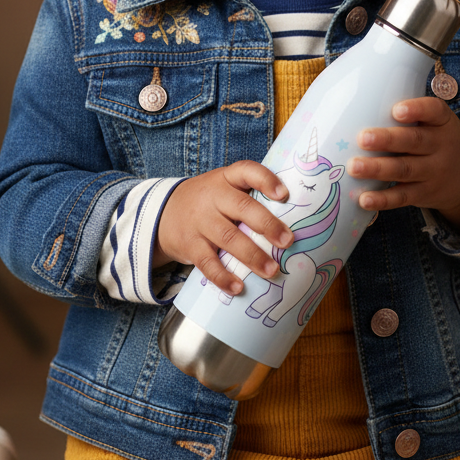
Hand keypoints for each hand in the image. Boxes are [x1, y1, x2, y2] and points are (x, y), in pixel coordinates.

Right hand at [155, 161, 293, 295]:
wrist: (164, 212)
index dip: (266, 181)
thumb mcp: (224, 187)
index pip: (247, 172)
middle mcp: (213, 197)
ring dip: (252, 256)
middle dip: (267, 225)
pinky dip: (223, 276)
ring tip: (272, 270)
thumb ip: (250, 196)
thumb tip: (295, 217)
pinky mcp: (190, 245)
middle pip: (242, 208)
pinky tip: (238, 287)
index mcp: (227, 179)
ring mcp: (200, 221)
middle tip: (288, 241)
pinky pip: (207, 262)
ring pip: (228, 238)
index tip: (284, 194)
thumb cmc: (208, 201)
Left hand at [347, 97, 459, 237]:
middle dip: (387, 140)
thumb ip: (410, 116)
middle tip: (362, 138)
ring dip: (378, 169)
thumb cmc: (437, 140)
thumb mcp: (436, 123)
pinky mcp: (425, 193)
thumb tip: (361, 109)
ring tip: (354, 166)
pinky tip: (364, 198)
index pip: (434, 110)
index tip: (397, 110)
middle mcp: (441, 146)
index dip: (417, 109)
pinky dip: (383, 199)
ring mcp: (434, 172)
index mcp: (443, 122)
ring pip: (405, 169)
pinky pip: (403, 196)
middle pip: (414, 141)